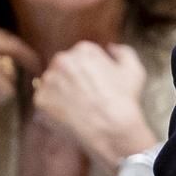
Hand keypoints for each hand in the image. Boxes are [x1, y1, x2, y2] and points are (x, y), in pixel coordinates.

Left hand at [29, 41, 156, 166]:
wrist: (112, 128)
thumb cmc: (124, 100)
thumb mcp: (134, 71)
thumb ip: (123, 52)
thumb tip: (110, 47)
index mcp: (83, 50)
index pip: (81, 58)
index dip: (90, 74)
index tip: (96, 86)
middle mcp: (63, 60)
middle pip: (63, 68)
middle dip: (72, 81)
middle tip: (86, 98)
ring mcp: (49, 80)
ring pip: (52, 85)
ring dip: (62, 94)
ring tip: (79, 108)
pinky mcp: (40, 99)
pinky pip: (45, 103)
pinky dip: (54, 110)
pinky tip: (70, 116)